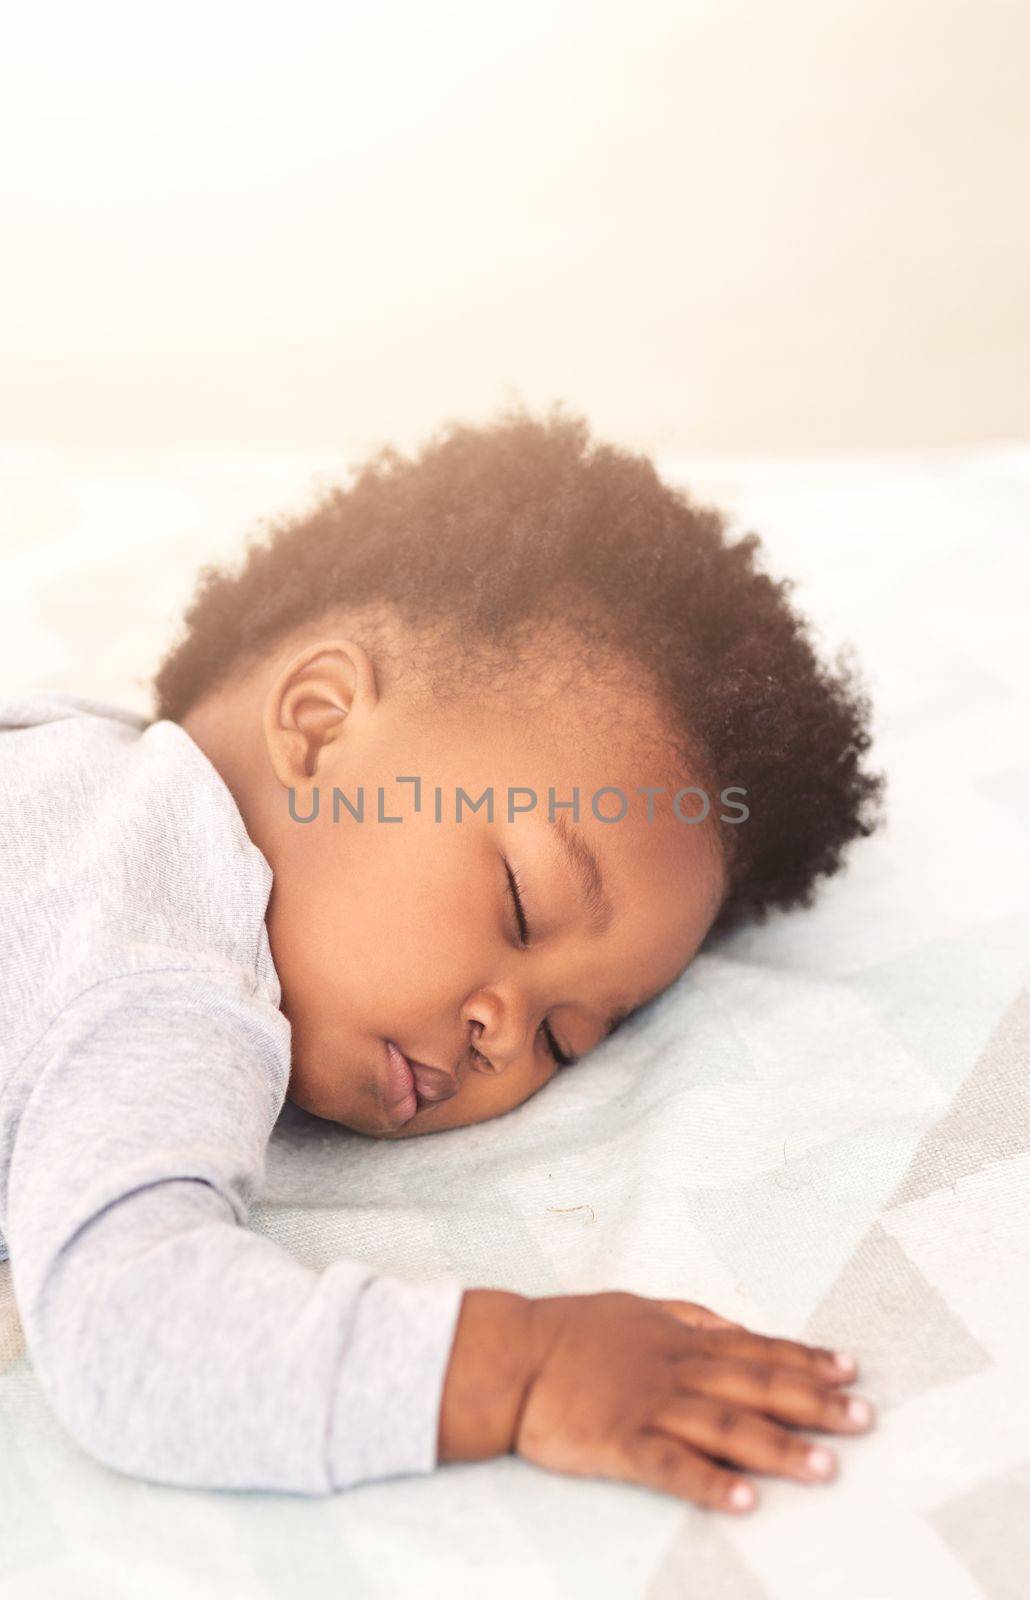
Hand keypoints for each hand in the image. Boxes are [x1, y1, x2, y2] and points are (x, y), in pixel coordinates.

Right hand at [512, 1291, 873, 1511]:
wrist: (511, 1357)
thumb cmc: (573, 1331)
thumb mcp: (637, 1308)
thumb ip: (689, 1317)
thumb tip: (735, 1326)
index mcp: (680, 1338)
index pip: (756, 1349)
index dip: (805, 1360)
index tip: (850, 1370)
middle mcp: (675, 1370)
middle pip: (755, 1386)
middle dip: (814, 1403)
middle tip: (864, 1418)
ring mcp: (650, 1407)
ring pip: (725, 1427)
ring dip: (779, 1448)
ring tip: (826, 1467)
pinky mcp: (621, 1444)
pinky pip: (672, 1466)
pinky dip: (710, 1483)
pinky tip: (745, 1501)